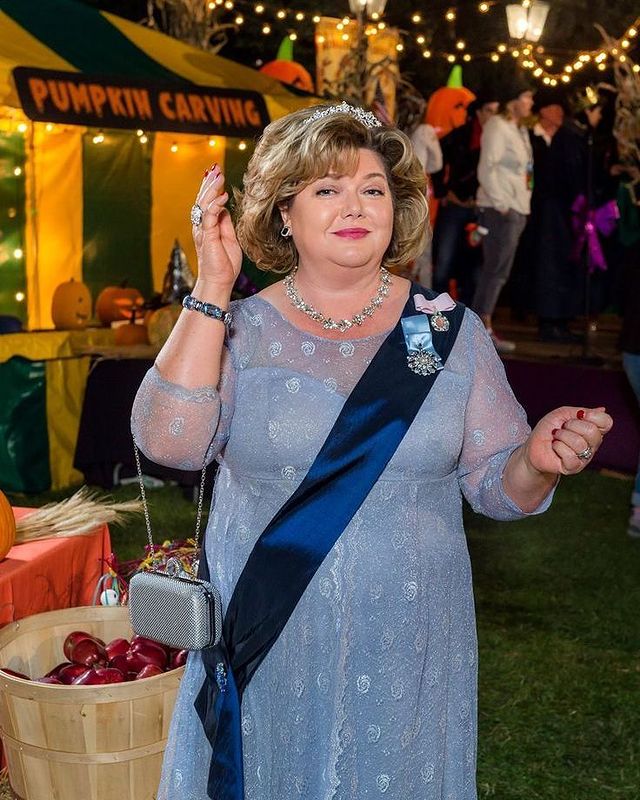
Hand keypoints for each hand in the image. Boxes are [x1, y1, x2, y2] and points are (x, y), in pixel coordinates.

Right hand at [192, 164, 242, 289]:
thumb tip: (225, 206)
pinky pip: (209, 216)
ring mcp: (203, 230)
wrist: (219, 281)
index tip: (217, 173)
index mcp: (207, 225)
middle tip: (216, 168)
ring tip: (219, 175)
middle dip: (209, 182)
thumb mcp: (229, 238)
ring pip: (204, 204)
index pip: (207, 201)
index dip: (211, 186)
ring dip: (212, 188)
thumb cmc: (225, 264)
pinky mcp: (207, 236)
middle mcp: (201, 226)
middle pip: (203, 198)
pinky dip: (215, 205)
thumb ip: (225, 222)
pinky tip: (223, 196)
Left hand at [523, 406, 612, 476]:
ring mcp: (584, 457)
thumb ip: (581, 411)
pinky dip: (558, 447)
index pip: (606, 422)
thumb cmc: (549, 429)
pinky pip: (570, 456)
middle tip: (562, 428)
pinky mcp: (573, 467)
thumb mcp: (562, 414)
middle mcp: (592, 444)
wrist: (534, 446)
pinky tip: (555, 447)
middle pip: (592, 431)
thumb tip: (602, 410)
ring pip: (579, 443)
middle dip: (571, 425)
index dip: (592, 416)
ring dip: (562, 436)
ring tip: (556, 437)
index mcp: (593, 430)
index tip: (579, 415)